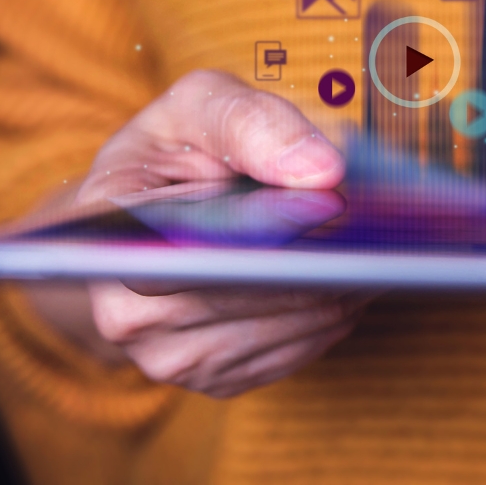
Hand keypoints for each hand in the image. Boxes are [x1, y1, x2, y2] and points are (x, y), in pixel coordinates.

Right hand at [30, 70, 364, 397]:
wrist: (143, 217)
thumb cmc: (173, 153)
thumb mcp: (198, 106)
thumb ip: (252, 122)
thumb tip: (321, 171)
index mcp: (106, 238)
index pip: (199, 248)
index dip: (271, 227)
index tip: (331, 199)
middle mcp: (127, 316)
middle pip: (261, 293)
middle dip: (328, 250)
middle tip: (380, 212)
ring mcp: (173, 357)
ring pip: (295, 323)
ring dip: (344, 278)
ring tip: (371, 233)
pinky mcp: (219, 379)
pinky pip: (304, 346)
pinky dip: (339, 305)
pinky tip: (347, 267)